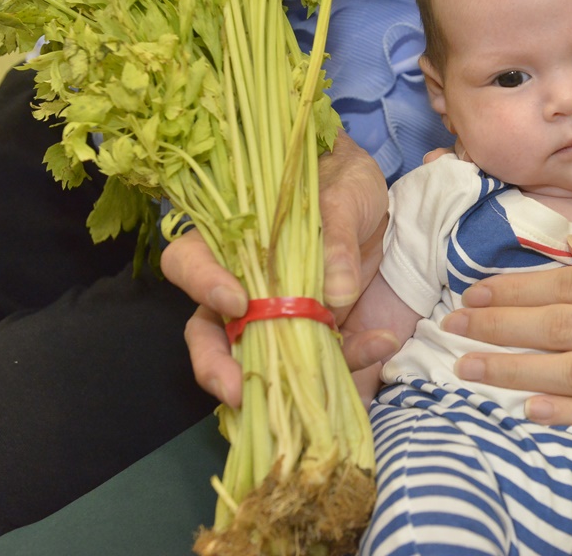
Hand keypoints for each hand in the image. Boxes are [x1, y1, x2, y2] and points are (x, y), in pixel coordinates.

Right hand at [162, 130, 395, 406]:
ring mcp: (277, 317)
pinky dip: (352, 358)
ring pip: (257, 361)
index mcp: (231, 242)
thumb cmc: (342, 180)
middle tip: (237, 391)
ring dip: (284, 381)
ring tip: (319, 388)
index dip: (203, 285)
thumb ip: (336, 235)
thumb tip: (335, 292)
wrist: (379, 196)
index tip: (238, 303)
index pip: (190, 264)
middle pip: (206, 333)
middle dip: (215, 366)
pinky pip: (322, 359)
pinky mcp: (317, 334)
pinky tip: (382, 341)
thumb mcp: (344, 193)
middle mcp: (242, 286)